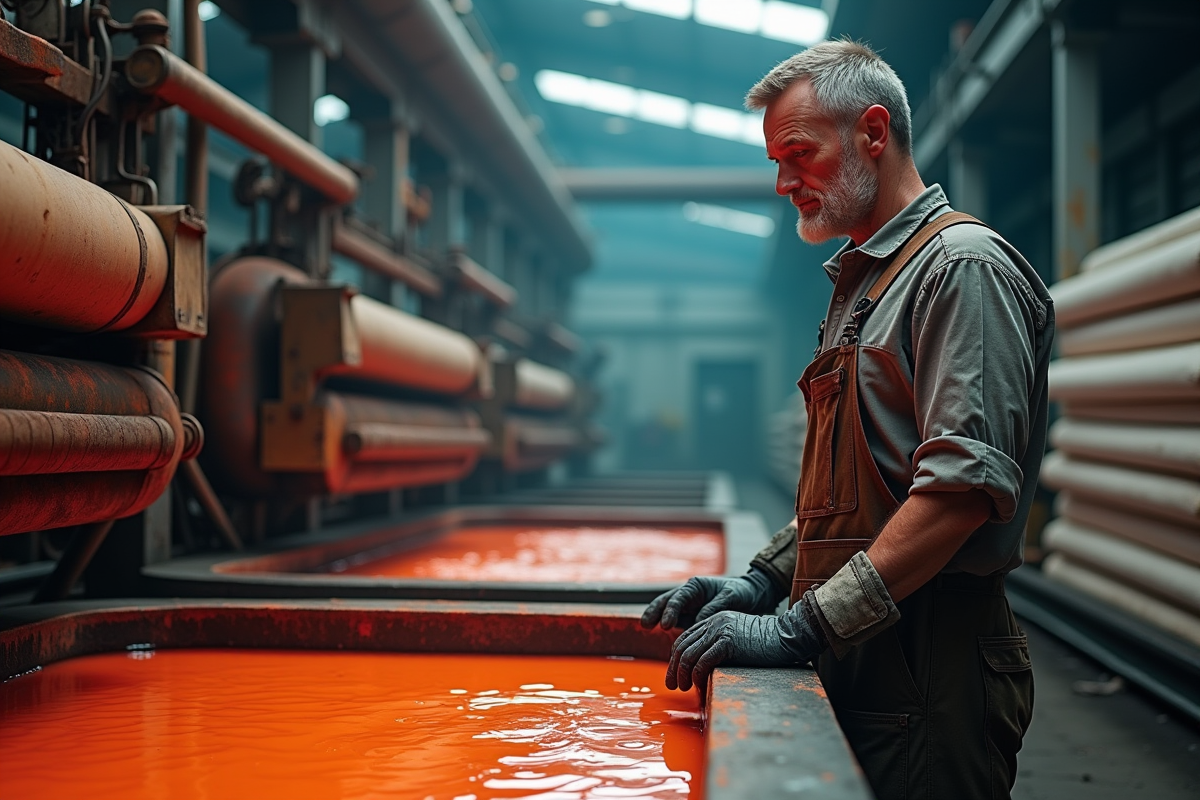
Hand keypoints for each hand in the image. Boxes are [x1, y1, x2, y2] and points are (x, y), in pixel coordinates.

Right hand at [640, 569, 782, 630]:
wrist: (753, 597)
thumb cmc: (743, 593)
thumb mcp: (731, 597)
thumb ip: (714, 607)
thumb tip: (698, 621)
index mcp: (696, 586)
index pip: (679, 597)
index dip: (670, 610)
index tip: (665, 624)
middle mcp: (688, 596)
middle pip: (666, 602)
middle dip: (654, 611)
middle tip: (645, 624)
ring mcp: (687, 608)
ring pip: (667, 612)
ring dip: (655, 619)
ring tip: (645, 628)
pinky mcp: (690, 620)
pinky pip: (677, 626)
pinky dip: (671, 634)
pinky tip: (666, 645)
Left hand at [664, 599, 826, 691]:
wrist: (787, 636)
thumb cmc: (767, 644)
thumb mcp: (738, 640)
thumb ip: (721, 647)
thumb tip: (704, 668)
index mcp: (714, 620)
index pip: (685, 638)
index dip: (676, 657)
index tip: (675, 674)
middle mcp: (714, 622)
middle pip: (682, 645)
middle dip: (674, 667)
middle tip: (672, 685)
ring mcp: (720, 630)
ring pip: (689, 654)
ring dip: (682, 674)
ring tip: (683, 688)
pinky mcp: (728, 642)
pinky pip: (703, 661)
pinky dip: (697, 676)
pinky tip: (698, 686)